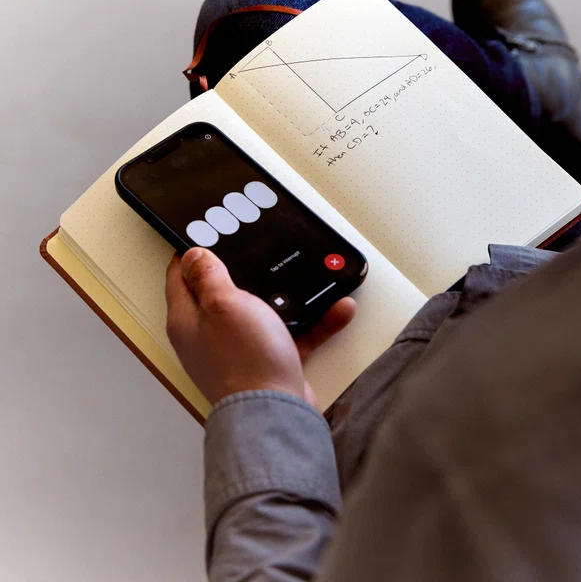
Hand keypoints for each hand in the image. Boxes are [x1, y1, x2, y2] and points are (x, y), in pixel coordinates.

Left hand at [165, 248, 355, 406]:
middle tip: (257, 248)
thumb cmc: (245, 360)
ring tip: (306, 276)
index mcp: (188, 319)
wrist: (276, 412)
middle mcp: (210, 335)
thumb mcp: (224, 303)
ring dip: (288, 295)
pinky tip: (337, 309)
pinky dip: (316, 322)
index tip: (210, 231)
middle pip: (222, 293)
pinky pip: (294, 333)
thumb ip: (208, 276)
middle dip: (242, 269)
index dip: (192, 252)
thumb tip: (194, 254)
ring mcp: (240, 350)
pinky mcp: (270, 362)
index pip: (181, 276)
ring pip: (263, 312)